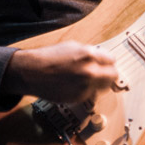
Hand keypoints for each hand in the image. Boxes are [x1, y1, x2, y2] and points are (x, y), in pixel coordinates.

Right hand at [2, 41, 117, 103]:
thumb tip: (102, 58)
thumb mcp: (72, 47)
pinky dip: (86, 91)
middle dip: (108, 74)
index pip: (112, 60)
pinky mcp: (78, 98)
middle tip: (102, 73)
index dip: (108, 62)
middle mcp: (89, 72)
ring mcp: (84, 87)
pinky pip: (90, 94)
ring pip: (103, 87)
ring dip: (98, 83)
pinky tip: (74, 84)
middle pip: (113, 76)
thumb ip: (90, 53)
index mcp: (89, 56)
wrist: (31, 72)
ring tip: (86, 79)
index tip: (106, 64)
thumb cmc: (48, 57)